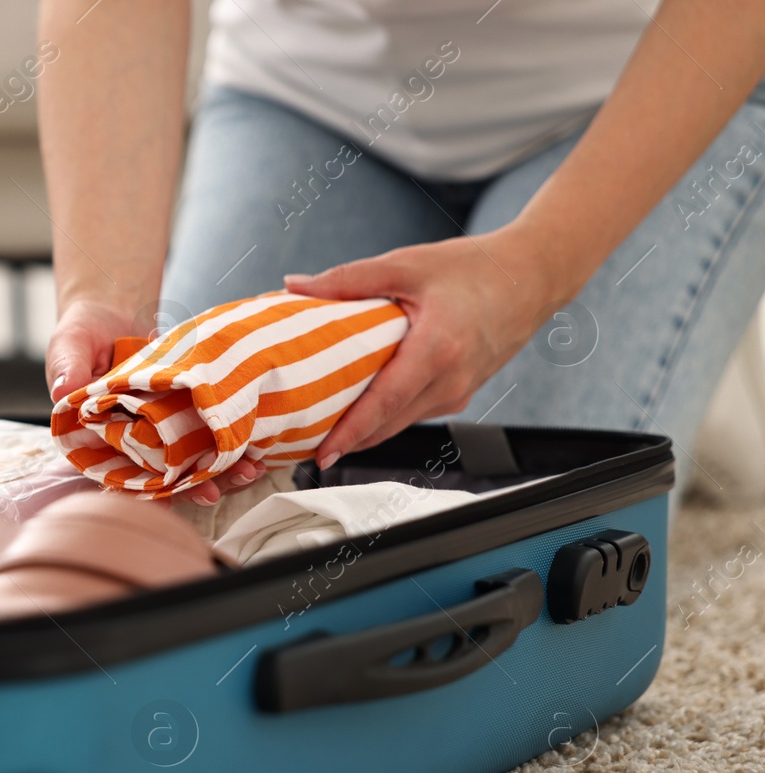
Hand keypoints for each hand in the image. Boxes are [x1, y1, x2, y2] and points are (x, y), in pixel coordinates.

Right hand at [44, 298, 264, 504]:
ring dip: (219, 468)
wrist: (112, 311)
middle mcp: (130, 441)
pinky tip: (256, 445)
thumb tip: (64, 390)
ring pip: (190, 459)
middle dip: (193, 486)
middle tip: (217, 490)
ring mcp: (160, 428)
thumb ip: (67, 366)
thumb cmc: (82, 332)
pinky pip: (208, 430)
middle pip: (163, 476)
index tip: (172, 499)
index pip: (121, 474)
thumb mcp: (69, 344)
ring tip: (249, 470)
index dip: (149, 492)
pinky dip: (231, 438)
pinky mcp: (185, 411)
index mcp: (96, 438)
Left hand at [285, 226, 571, 467]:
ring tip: (322, 429)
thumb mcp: (405, 265)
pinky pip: (415, 412)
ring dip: (365, 431)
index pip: (384, 404)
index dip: (350, 433)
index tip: (321, 452)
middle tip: (303, 445)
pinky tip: (359, 407)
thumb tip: (295, 285)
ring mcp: (459, 392)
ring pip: (401, 423)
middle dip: (346, 440)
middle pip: (388, 424)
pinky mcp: (461, 393)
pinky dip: (386, 415)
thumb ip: (347, 279)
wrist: (531, 275)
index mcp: (437, 350)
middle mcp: (451, 380)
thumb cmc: (474, 268)